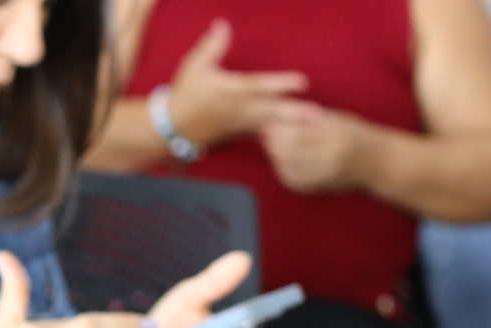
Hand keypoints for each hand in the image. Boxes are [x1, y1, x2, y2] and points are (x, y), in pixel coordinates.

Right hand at [165, 20, 307, 150]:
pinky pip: (263, 135)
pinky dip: (281, 137)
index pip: (260, 86)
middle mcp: (240, 109)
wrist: (172, 128)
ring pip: (272, 124)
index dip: (281, 84)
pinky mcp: (239, 133)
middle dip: (295, 112)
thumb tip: (222, 25)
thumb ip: (212, 46)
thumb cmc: (184, 96)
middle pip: (272, 110)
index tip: (302, 82)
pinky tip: (297, 138)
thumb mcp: (195, 67)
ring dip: (294, 126)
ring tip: (316, 126)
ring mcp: (241, 123)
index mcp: (232, 91)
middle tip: (318, 115)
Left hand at [260, 102, 371, 193]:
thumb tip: (279, 120)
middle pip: (290, 153)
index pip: (298, 134)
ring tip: (272, 149)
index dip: (278, 130)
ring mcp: (328, 174)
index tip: (267, 124)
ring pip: (290, 170)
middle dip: (273, 145)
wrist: (379, 162)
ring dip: (276, 160)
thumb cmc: (356, 134)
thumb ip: (310, 119)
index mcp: (336, 133)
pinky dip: (284, 173)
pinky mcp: (324, 187)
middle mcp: (332, 155)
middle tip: (264, 137)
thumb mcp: (338, 119)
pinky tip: (282, 164)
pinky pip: (296, 183)